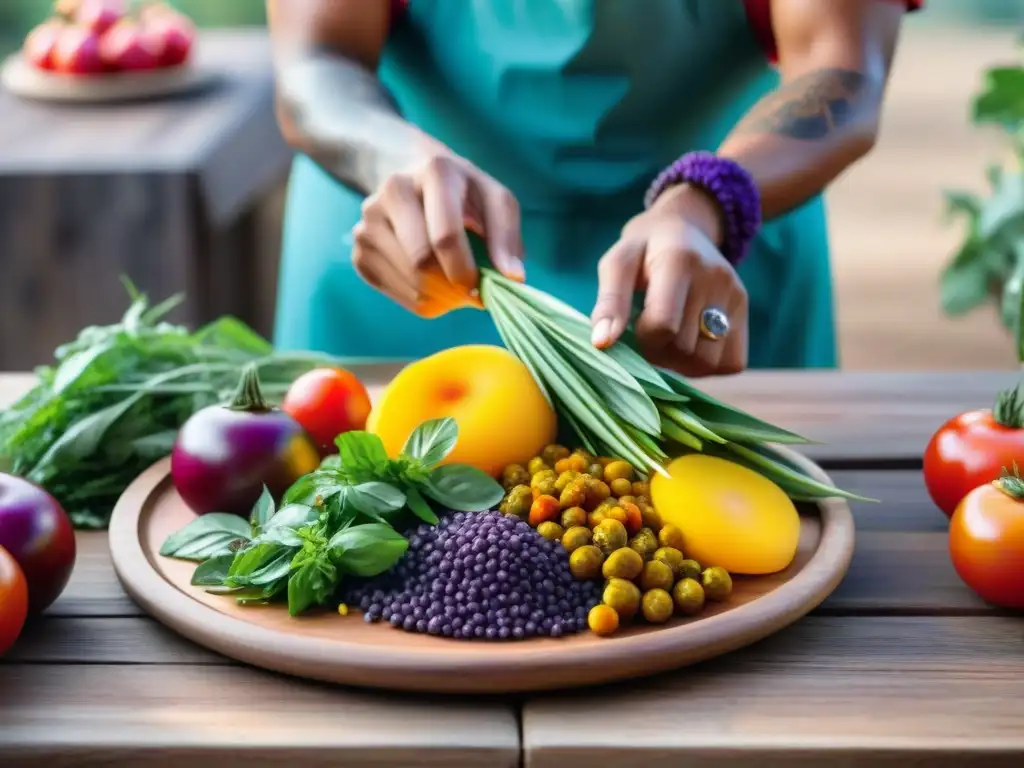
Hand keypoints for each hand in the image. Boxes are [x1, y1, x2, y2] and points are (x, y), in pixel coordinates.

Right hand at [352, 144, 524, 313]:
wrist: (406, 172)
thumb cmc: (461, 191)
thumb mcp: (493, 198)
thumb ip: (508, 235)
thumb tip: (513, 278)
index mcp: (434, 172)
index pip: (445, 236)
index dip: (465, 271)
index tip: (481, 287)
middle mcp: (394, 191)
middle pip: (422, 264)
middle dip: (453, 288)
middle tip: (470, 292)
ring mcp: (369, 221)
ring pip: (410, 284)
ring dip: (440, 297)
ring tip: (454, 285)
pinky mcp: (359, 250)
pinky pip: (396, 294)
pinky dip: (421, 300)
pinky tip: (432, 283)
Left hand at [590, 184, 748, 376]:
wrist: (685, 227)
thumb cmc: (642, 250)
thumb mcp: (618, 264)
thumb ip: (609, 302)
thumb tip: (601, 344)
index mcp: (680, 261)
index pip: (663, 326)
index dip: (643, 338)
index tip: (635, 326)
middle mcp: (715, 278)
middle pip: (684, 348)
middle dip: (658, 352)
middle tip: (648, 334)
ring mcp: (735, 295)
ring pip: (707, 362)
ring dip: (680, 363)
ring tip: (668, 340)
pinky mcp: (744, 310)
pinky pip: (733, 362)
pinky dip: (707, 365)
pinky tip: (690, 347)